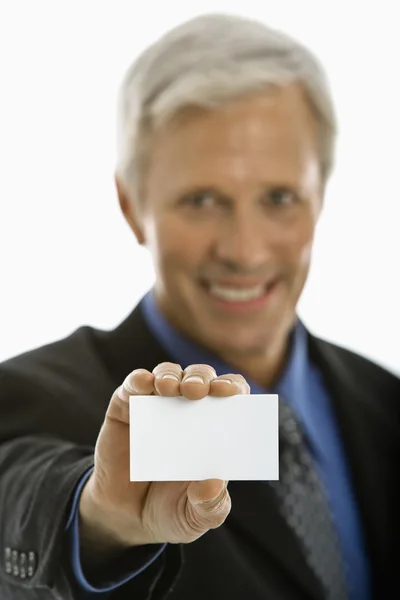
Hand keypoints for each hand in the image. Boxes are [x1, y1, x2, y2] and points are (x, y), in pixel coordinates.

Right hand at [80, 362, 249, 548]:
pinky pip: (133, 384)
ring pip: (169, 373)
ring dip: (171, 375)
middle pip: (202, 378)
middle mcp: (188, 409)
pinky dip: (138, 379)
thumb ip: (209, 507)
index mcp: (214, 429)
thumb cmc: (169, 510)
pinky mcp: (126, 406)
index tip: (233, 394)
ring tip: (170, 389)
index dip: (234, 389)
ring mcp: (157, 405)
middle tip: (197, 391)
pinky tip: (143, 384)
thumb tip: (215, 484)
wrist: (123, 518)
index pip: (232, 397)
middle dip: (202, 379)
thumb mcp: (194, 518)